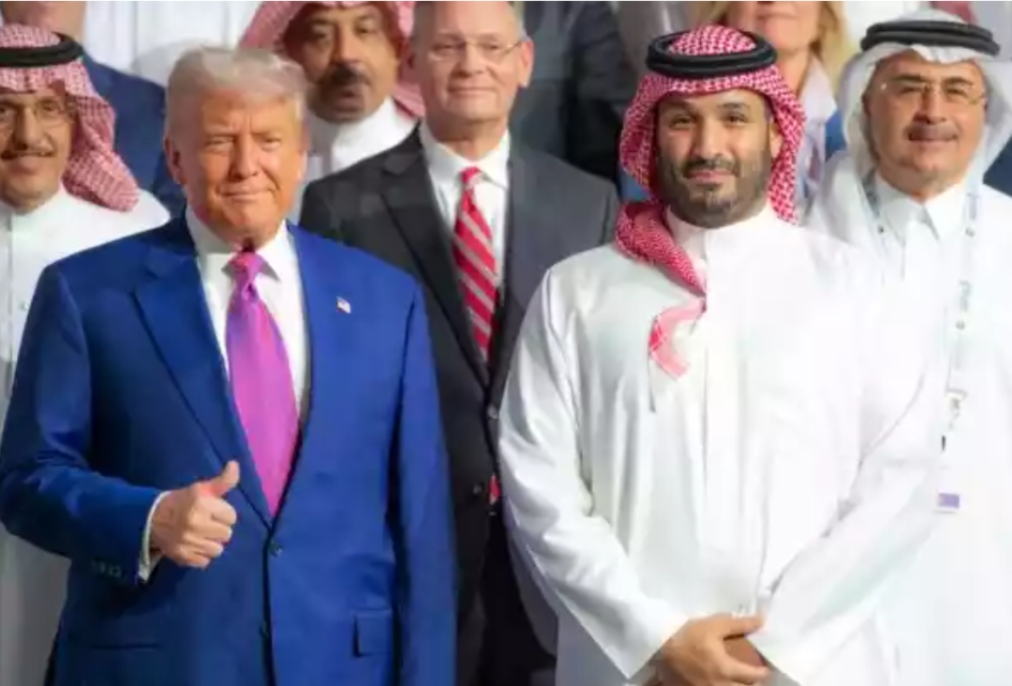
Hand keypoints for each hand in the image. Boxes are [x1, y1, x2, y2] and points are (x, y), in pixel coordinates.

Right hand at [150, 461, 238, 568]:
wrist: (151, 519)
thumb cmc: (182, 501)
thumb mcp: (202, 488)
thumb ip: (223, 481)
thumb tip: (234, 465)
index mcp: (201, 504)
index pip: (231, 516)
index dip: (223, 513)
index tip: (212, 511)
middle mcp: (195, 523)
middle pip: (227, 534)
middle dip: (219, 528)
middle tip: (206, 523)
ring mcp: (188, 542)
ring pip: (218, 550)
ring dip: (212, 543)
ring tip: (201, 535)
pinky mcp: (182, 557)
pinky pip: (205, 561)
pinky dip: (201, 555)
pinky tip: (194, 545)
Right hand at [655, 614, 769, 685]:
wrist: (660, 647)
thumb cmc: (689, 635)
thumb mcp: (715, 624)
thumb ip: (739, 624)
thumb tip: (761, 620)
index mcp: (727, 669)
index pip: (754, 676)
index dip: (763, 672)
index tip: (765, 668)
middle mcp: (720, 685)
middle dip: (752, 684)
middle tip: (754, 677)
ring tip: (737, 680)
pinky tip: (718, 681)